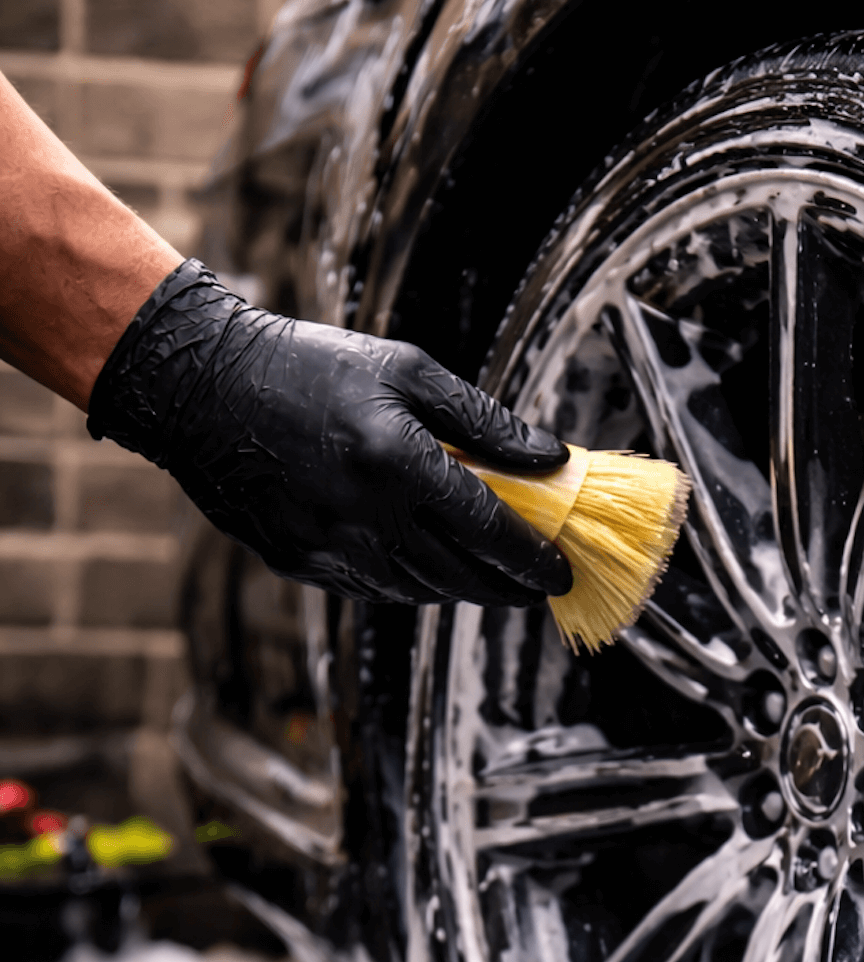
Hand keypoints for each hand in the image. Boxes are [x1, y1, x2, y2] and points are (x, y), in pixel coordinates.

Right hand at [87, 260, 571, 605]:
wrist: (203, 389)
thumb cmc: (307, 368)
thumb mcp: (406, 372)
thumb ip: (483, 421)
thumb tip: (549, 458)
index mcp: (397, 463)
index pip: (488, 531)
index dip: (533, 560)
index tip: (562, 572)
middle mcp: (364, 516)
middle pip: (460, 576)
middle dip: (508, 587)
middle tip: (538, 585)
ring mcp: (328, 548)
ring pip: (419, 592)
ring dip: (462, 588)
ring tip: (489, 573)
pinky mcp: (300, 564)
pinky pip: (374, 590)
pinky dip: (411, 584)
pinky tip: (427, 565)